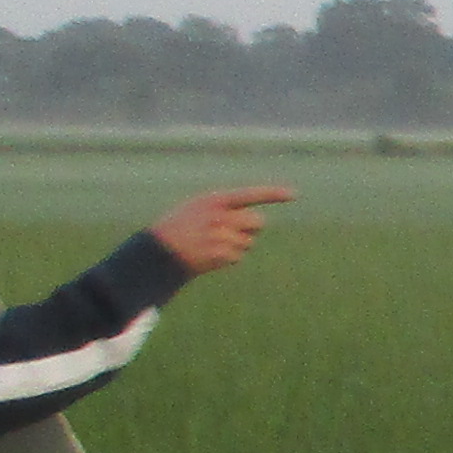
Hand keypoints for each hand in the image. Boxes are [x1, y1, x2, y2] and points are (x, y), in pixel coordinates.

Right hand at [150, 185, 292, 272]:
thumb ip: (225, 209)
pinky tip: (211, 255)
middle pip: (257, 223)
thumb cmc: (179, 227)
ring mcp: (222, 236)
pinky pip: (239, 257)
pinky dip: (229, 258)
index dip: (272, 194)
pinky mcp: (222, 255)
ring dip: (238, 245)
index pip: (249, 194)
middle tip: (232, 232)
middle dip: (251, 229)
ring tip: (213, 244)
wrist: (159, 250)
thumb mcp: (198, 207)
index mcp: (215, 200)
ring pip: (248, 242)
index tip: (293, 194)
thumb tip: (256, 222)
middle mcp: (221, 217)